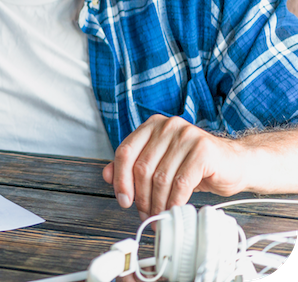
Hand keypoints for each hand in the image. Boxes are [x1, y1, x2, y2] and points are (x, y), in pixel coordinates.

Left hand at [102, 115, 246, 218]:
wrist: (236, 164)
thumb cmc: (195, 166)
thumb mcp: (160, 164)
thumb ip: (132, 167)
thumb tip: (106, 175)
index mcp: (152, 126)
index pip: (125, 152)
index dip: (121, 179)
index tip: (123, 200)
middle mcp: (167, 126)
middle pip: (141, 167)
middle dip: (140, 196)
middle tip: (144, 214)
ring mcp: (186, 135)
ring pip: (160, 177)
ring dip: (157, 202)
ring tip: (158, 215)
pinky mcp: (203, 150)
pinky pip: (181, 182)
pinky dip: (174, 201)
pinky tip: (174, 210)